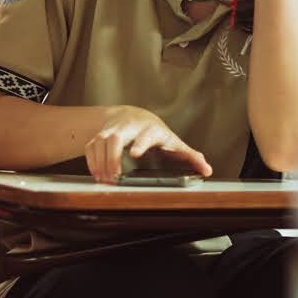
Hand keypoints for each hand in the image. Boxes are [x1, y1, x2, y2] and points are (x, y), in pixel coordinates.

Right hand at [84, 107, 211, 183]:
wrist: (133, 116)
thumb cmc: (155, 132)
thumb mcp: (174, 142)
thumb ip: (190, 156)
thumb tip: (207, 170)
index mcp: (150, 129)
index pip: (145, 134)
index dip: (140, 143)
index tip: (134, 153)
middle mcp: (128, 127)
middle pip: (115, 138)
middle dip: (111, 158)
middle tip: (114, 177)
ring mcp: (111, 130)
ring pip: (100, 143)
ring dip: (100, 164)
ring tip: (105, 181)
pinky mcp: (99, 135)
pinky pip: (90, 147)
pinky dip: (91, 162)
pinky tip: (97, 175)